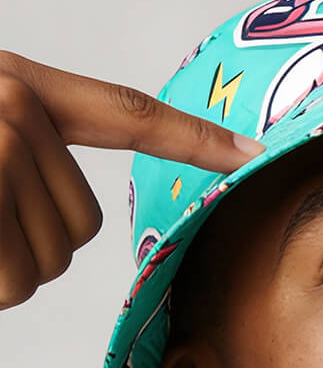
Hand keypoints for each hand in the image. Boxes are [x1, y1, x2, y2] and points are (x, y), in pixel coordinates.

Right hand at [0, 51, 263, 309]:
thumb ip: (32, 151)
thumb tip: (75, 216)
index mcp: (21, 87)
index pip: (128, 114)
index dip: (195, 139)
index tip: (253, 153)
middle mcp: (16, 109)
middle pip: (86, 223)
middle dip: (36, 235)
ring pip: (55, 258)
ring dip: (11, 260)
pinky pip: (21, 281)